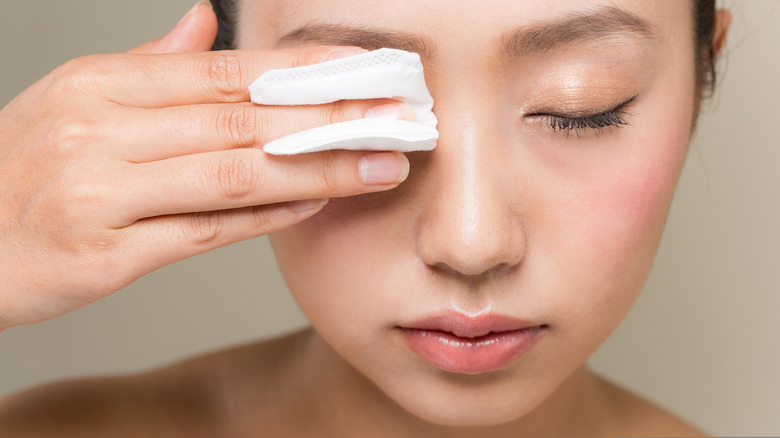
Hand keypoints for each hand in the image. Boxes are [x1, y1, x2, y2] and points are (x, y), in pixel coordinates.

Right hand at [0, 4, 410, 329]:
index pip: (225, 70)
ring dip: (318, 169)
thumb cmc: (22, 172)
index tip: (367, 70)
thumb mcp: (74, 100)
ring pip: (235, 174)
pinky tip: (316, 204)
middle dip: (331, 117)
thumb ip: (148, 66)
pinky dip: (267, 217)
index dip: (304, 70)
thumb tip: (205, 26)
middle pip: (242, 118)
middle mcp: (101, 131)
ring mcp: (102, 194)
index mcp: (100, 84)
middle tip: (399, 117)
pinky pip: (205, 231)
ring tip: (379, 164)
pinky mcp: (105, 255)